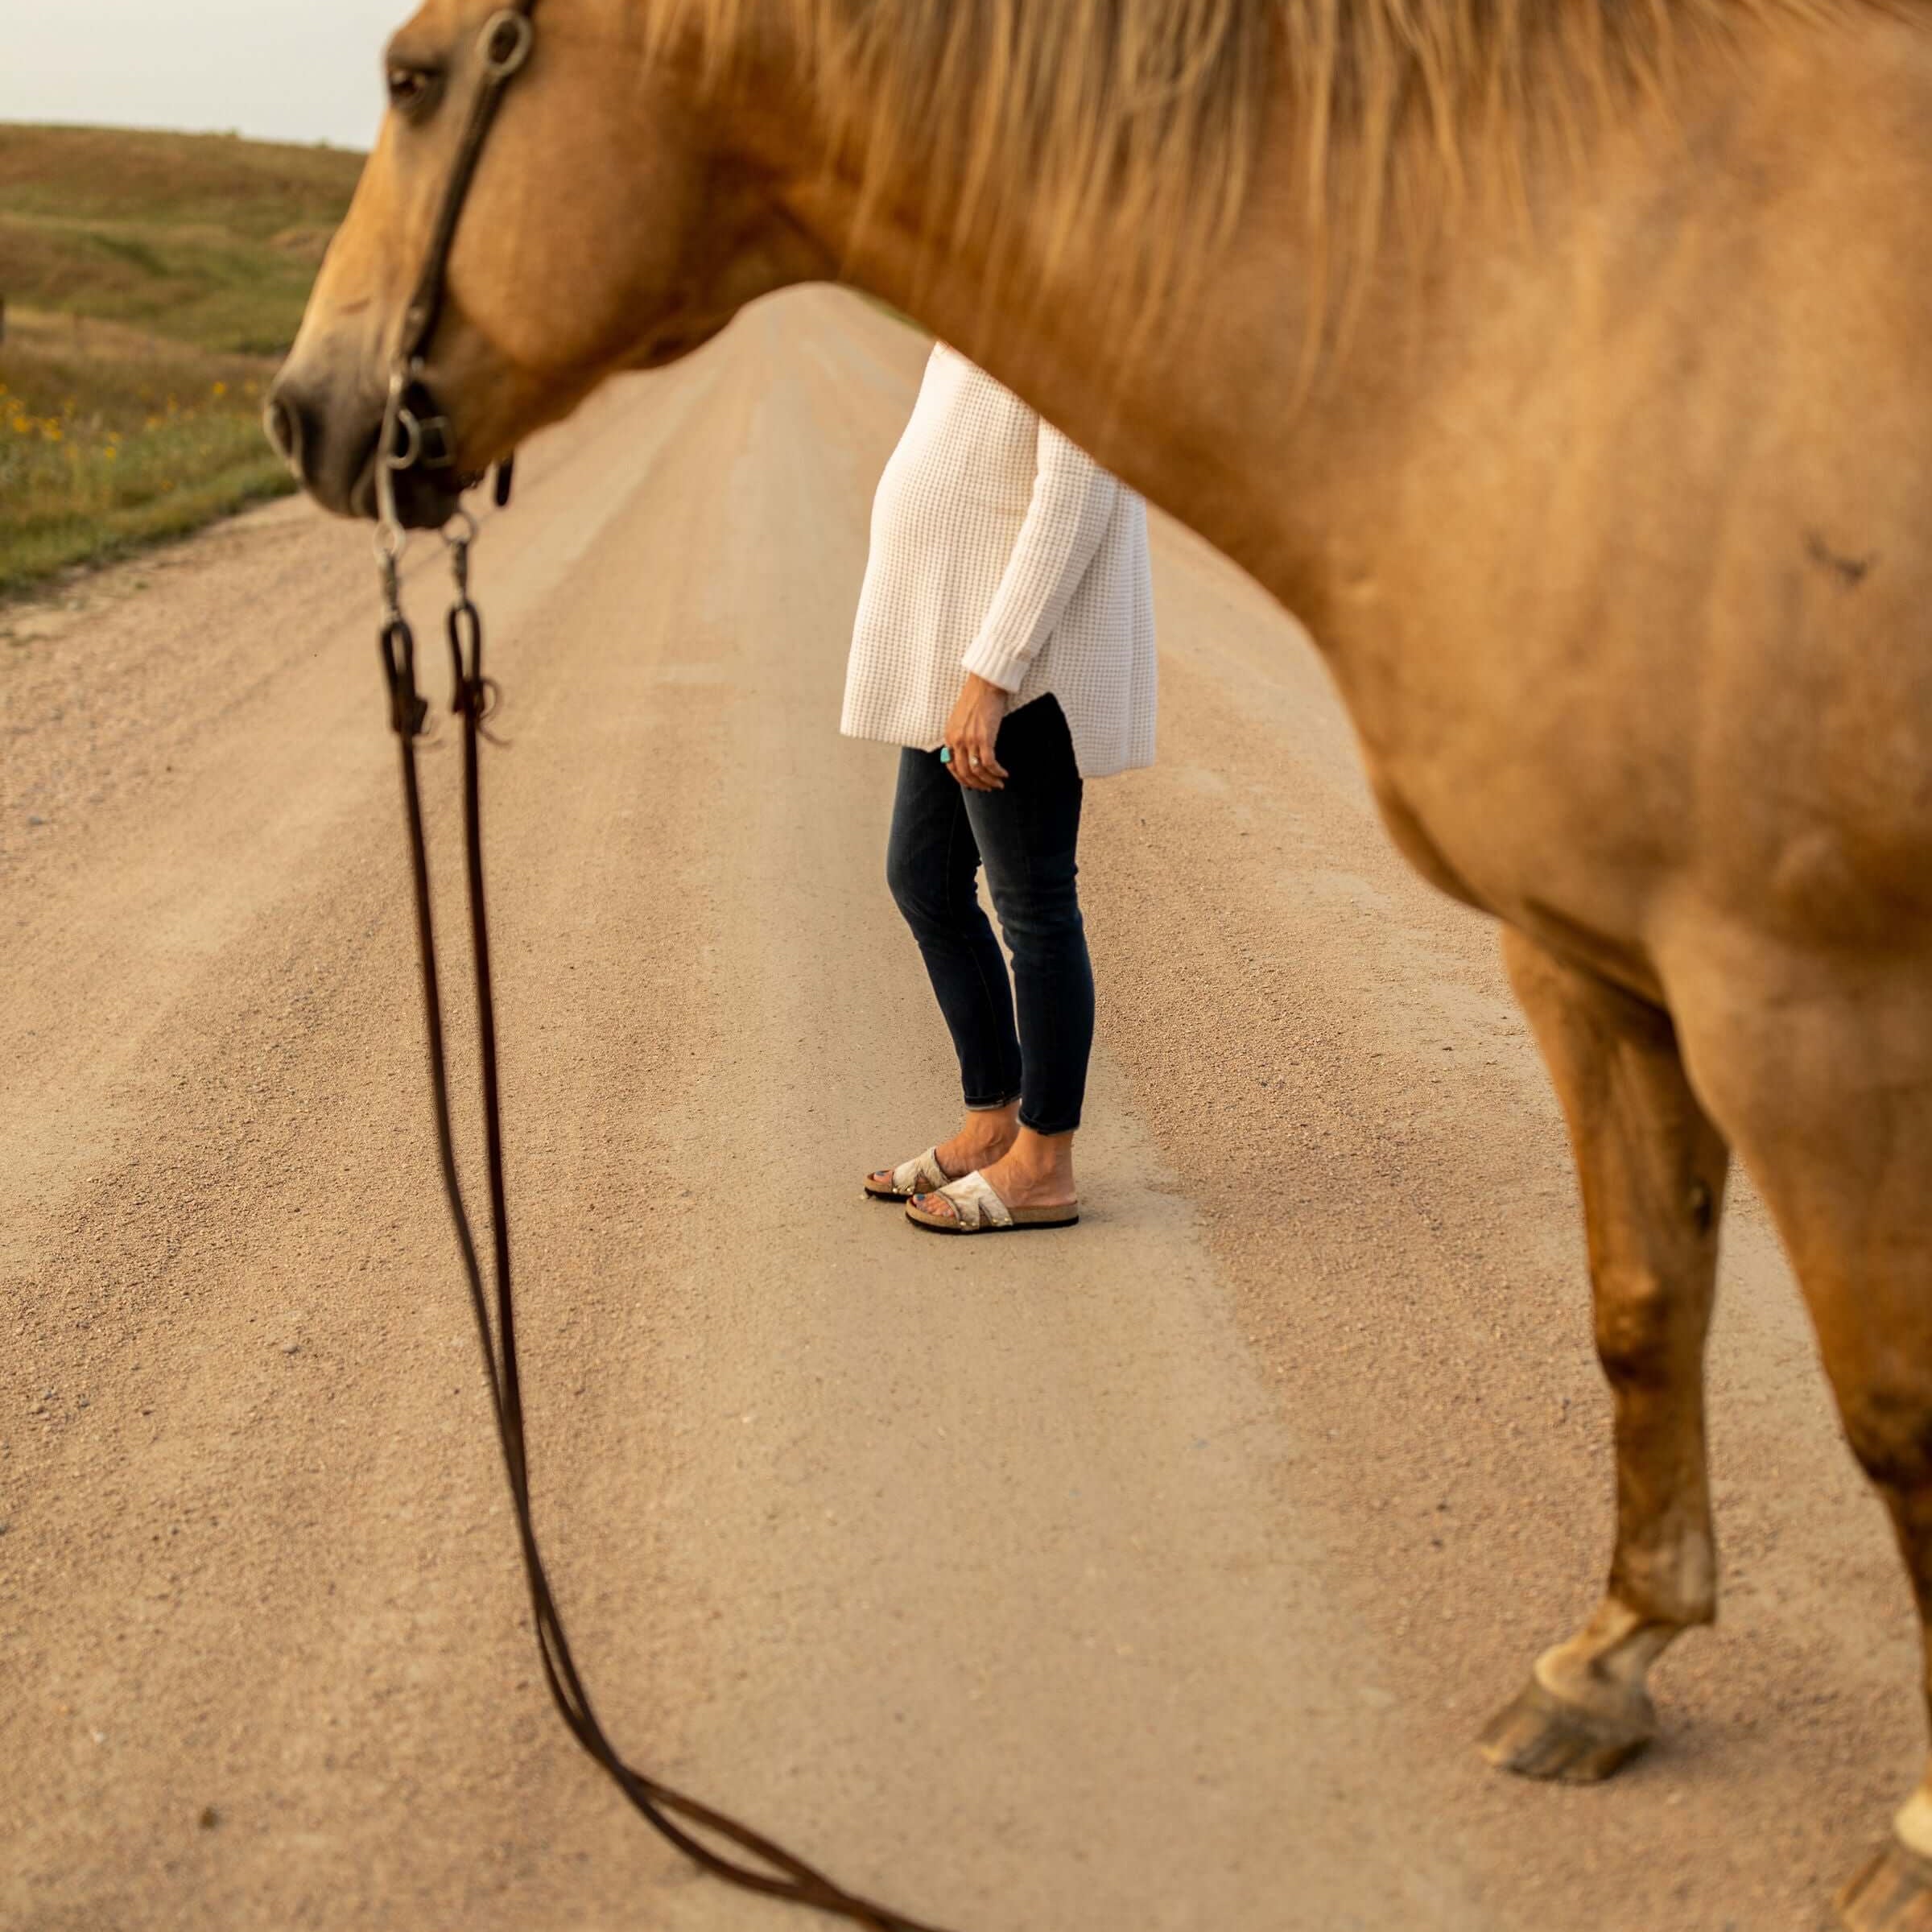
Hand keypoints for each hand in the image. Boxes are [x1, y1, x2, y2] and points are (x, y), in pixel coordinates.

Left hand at [943, 674, 1010, 790]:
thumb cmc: (976, 698)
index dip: (963, 779)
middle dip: (977, 784)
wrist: (985, 683)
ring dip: (989, 781)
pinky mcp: (984, 738)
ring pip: (977, 771)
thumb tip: (969, 752)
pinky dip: (997, 772)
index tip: (974, 784)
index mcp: (949, 737)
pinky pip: (989, 763)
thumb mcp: (960, 719)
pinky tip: (1004, 774)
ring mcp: (969, 740)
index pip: (951, 767)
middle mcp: (956, 740)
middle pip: (964, 772)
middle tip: (988, 788)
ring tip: (999, 784)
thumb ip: (960, 736)